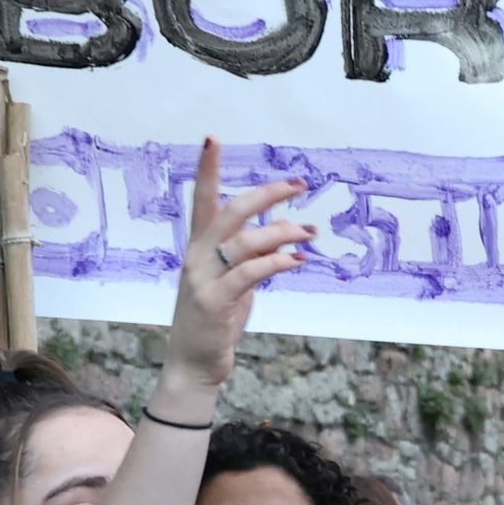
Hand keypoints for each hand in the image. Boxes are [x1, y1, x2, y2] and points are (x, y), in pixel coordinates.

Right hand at [164, 138, 312, 394]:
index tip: (212, 139)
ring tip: (310, 232)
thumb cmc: (215, 320)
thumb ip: (250, 256)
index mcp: (199, 248)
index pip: (201, 200)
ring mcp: (202, 279)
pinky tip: (297, 261)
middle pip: (230, 211)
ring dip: (282, 232)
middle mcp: (196, 257)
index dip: (207, 169)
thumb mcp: (233, 281)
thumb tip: (282, 233)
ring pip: (244, 241)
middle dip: (265, 194)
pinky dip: (276, 263)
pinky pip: (249, 273)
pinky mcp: (213, 303)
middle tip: (297, 184)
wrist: (193, 364)